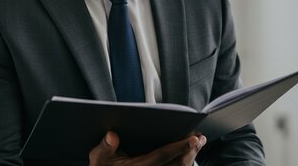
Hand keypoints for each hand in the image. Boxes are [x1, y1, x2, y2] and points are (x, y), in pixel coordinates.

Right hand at [89, 131, 206, 165]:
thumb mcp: (98, 160)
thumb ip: (103, 147)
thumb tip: (112, 135)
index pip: (163, 156)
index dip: (179, 146)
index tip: (192, 138)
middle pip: (177, 164)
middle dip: (191, 151)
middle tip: (199, 138)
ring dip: (190, 157)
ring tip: (197, 144)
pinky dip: (184, 164)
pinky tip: (188, 156)